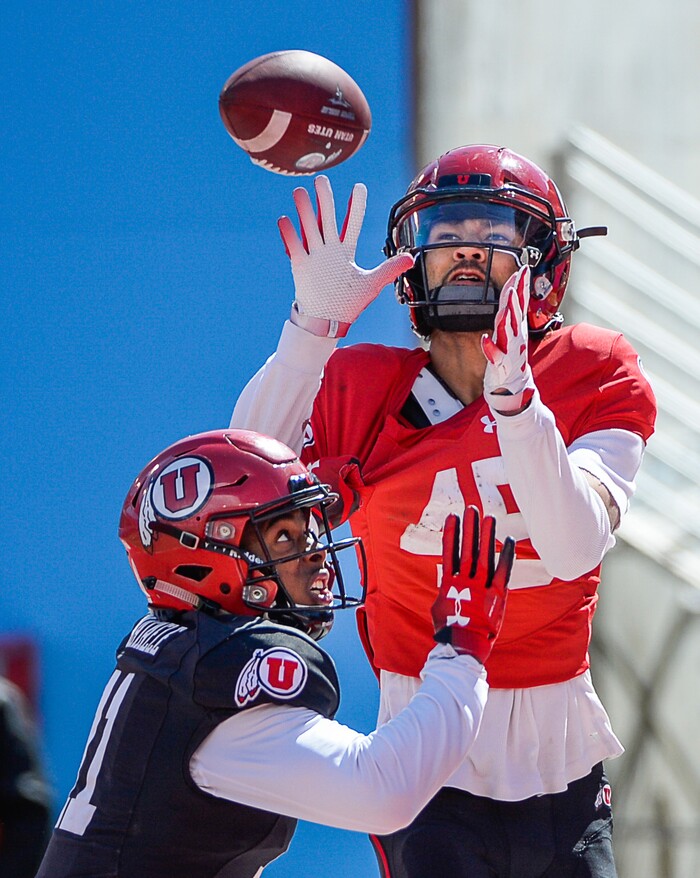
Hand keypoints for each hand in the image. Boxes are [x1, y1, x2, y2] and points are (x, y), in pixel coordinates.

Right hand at [279, 175, 414, 337]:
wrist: (327, 320)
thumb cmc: (349, 303)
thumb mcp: (372, 283)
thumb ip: (390, 269)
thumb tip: (411, 258)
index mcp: (346, 251)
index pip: (351, 223)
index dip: (356, 206)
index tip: (359, 187)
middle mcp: (329, 249)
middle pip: (327, 219)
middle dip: (324, 200)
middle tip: (321, 179)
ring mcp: (314, 257)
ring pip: (309, 228)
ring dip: (304, 211)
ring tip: (299, 192)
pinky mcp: (301, 267)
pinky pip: (294, 248)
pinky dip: (289, 235)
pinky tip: (284, 220)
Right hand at [431, 508, 513, 663]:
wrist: (464, 648)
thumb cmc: (449, 631)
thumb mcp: (438, 609)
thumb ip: (444, 593)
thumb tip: (445, 585)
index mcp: (449, 584)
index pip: (450, 553)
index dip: (451, 534)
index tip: (452, 517)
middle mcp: (465, 583)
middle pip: (467, 550)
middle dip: (469, 529)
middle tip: (471, 508)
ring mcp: (481, 589)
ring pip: (484, 557)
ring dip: (486, 536)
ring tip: (488, 517)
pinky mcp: (497, 597)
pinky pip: (503, 572)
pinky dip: (506, 556)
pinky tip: (508, 540)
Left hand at [481, 266, 535, 413]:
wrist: (513, 392)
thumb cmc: (509, 363)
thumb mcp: (509, 336)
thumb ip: (509, 317)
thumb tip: (511, 296)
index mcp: (515, 329)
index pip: (518, 303)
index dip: (520, 285)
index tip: (522, 268)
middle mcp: (515, 338)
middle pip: (515, 312)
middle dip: (516, 294)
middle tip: (518, 277)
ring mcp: (509, 351)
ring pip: (508, 330)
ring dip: (508, 315)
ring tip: (508, 301)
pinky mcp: (502, 366)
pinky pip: (496, 357)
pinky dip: (491, 348)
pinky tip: (486, 340)